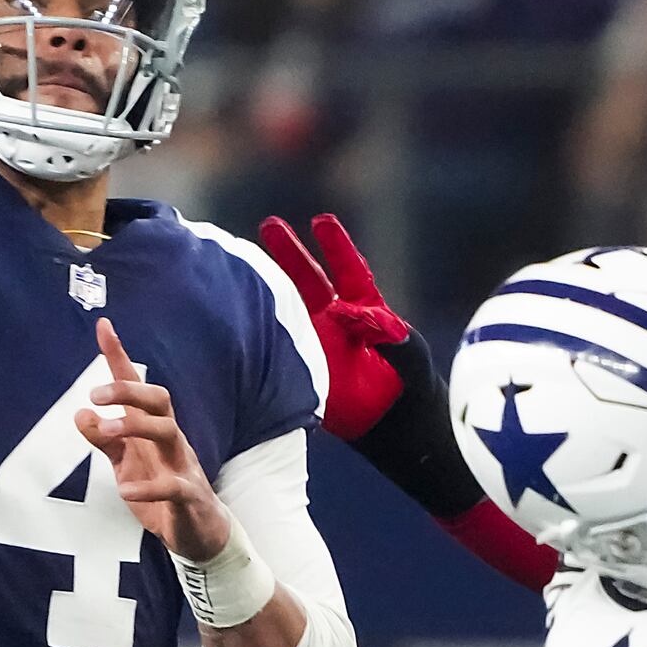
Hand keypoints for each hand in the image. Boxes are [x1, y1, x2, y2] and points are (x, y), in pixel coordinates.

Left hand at [75, 319, 230, 560]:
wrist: (198, 533)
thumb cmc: (160, 492)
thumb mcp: (125, 462)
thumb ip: (104, 439)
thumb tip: (80, 413)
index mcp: (152, 427)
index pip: (136, 386)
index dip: (119, 356)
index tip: (102, 325)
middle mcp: (170, 439)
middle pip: (158, 400)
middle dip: (129, 391)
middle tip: (94, 395)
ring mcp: (183, 465)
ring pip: (168, 431)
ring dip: (136, 426)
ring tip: (107, 431)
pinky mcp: (189, 496)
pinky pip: (174, 486)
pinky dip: (149, 486)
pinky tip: (125, 488)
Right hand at [258, 213, 421, 442]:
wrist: (395, 425)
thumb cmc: (409, 383)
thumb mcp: (407, 352)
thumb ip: (385, 330)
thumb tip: (345, 310)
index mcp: (363, 308)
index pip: (348, 270)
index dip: (336, 246)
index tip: (322, 221)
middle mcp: (332, 320)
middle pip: (306, 279)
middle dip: (288, 252)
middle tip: (269, 223)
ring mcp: (312, 342)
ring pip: (283, 308)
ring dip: (263, 288)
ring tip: (238, 265)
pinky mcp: (298, 369)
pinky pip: (275, 348)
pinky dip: (259, 335)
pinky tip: (237, 316)